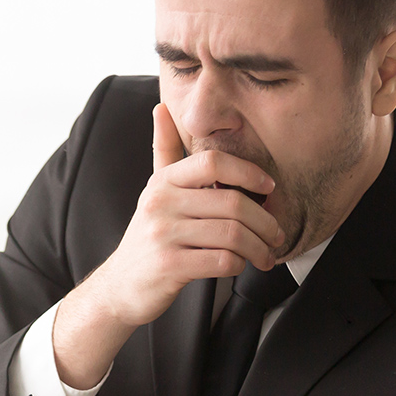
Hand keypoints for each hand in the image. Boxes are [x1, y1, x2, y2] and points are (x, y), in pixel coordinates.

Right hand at [51, 104, 285, 388]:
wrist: (119, 286)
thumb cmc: (148, 237)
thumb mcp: (154, 192)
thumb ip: (164, 152)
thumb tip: (162, 108)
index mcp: (163, 182)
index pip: (212, 162)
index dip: (248, 172)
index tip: (268, 187)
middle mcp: (160, 203)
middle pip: (232, 203)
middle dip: (265, 222)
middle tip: (275, 234)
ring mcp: (163, 234)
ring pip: (233, 235)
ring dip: (258, 248)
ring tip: (265, 256)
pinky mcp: (169, 265)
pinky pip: (223, 261)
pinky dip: (240, 265)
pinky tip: (239, 266)